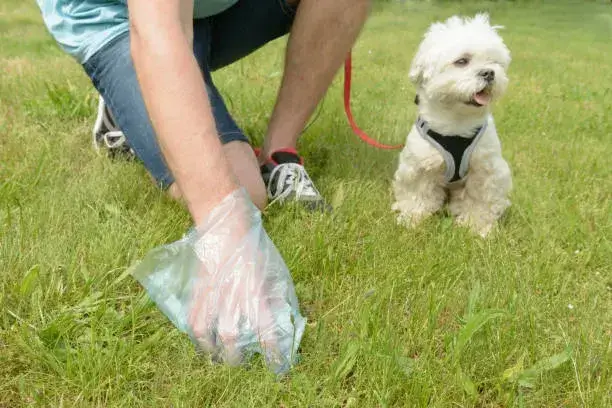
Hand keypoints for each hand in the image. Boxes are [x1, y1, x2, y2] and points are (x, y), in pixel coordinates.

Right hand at [131, 188, 305, 373]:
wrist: (226, 222)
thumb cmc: (255, 246)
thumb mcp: (274, 269)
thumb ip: (277, 295)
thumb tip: (285, 319)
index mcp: (256, 289)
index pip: (265, 329)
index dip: (272, 351)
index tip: (278, 365)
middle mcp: (232, 294)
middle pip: (231, 337)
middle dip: (237, 356)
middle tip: (242, 360)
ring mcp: (211, 292)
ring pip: (205, 332)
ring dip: (212, 350)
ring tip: (218, 357)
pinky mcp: (197, 288)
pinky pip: (192, 317)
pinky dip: (196, 334)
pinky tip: (203, 341)